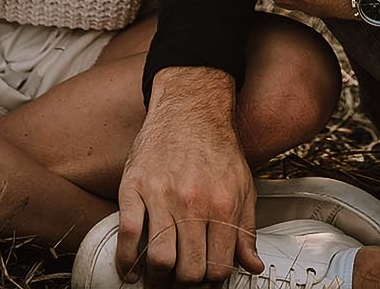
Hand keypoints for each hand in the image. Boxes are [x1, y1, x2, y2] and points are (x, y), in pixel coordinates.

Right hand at [116, 69, 261, 285]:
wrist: (190, 108)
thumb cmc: (217, 149)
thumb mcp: (244, 187)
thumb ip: (246, 230)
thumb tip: (252, 266)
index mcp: (223, 204)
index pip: (217, 267)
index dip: (211, 280)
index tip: (205, 276)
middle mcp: (193, 202)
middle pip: (188, 270)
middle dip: (186, 281)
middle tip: (182, 276)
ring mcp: (161, 195)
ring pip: (159, 259)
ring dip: (159, 277)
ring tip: (161, 274)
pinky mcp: (134, 186)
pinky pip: (128, 234)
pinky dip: (127, 261)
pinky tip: (132, 270)